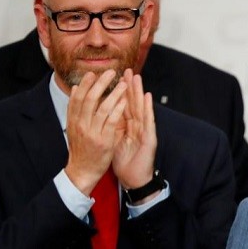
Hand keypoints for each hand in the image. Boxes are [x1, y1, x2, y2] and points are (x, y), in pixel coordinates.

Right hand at [65, 69, 127, 194]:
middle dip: (100, 84)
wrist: (82, 171)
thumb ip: (75, 110)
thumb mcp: (74, 128)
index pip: (77, 98)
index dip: (85, 84)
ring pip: (102, 108)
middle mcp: (81, 125)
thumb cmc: (81, 149)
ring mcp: (92, 133)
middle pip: (89, 99)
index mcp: (73, 121)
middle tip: (110, 72)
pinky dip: (117, 110)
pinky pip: (111, 122)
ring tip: (123, 84)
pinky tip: (124, 101)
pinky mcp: (104, 141)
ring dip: (114, 94)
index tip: (92, 73)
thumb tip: (76, 89)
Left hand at [112, 69, 157, 195]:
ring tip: (137, 77)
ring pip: (141, 108)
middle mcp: (136, 127)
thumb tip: (98, 113)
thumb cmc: (123, 161)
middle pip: (132, 103)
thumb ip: (108, 126)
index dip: (118, 91)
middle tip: (127, 70)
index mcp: (127, 126)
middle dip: (129, 86)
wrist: (133, 178)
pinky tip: (147, 97)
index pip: (122, 105)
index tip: (113, 76)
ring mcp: (144, 131)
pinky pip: (148, 121)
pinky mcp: (149, 139)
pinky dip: (148, 108)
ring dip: (139, 92)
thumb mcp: (112, 140)